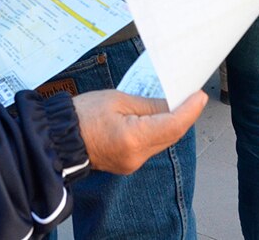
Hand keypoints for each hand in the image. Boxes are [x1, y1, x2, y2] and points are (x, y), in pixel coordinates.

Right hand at [73, 90, 206, 174]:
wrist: (59, 138)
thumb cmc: (82, 115)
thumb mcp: (117, 100)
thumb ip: (148, 105)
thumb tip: (172, 103)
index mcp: (133, 138)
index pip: (173, 125)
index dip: (190, 110)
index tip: (199, 96)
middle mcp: (136, 156)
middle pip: (171, 135)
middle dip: (183, 115)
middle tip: (189, 95)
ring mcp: (132, 163)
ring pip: (162, 142)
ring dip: (170, 123)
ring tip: (173, 103)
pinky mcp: (128, 164)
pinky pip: (150, 147)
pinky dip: (157, 132)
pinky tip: (156, 117)